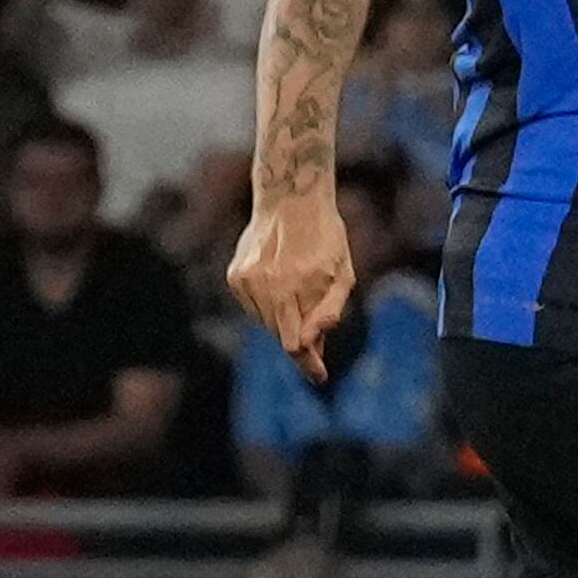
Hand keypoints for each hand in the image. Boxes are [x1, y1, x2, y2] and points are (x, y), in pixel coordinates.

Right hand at [228, 189, 355, 382]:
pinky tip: (279, 280)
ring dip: (284, 317)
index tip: (319, 377)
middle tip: (316, 325)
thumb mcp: (343, 272)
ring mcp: (246, 282)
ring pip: (266, 321)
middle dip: (300, 334)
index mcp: (296, 287)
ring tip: (298, 287)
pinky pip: (253, 305)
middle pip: (282, 333)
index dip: (307, 363)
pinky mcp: (235, 276)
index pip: (295, 342)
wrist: (290, 200)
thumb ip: (329, 309)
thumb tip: (314, 343)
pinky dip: (268, 303)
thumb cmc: (325, 238)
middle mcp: (267, 286)